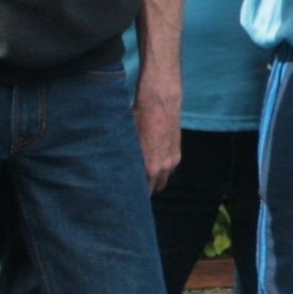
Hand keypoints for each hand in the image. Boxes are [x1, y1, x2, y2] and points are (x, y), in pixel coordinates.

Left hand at [136, 66, 183, 189]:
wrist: (160, 100)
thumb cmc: (139, 118)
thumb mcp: (128, 139)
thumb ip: (126, 158)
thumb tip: (115, 169)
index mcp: (150, 167)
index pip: (143, 191)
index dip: (134, 192)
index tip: (126, 192)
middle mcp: (164, 167)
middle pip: (155, 187)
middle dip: (145, 186)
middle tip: (133, 182)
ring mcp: (173, 161)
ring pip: (163, 177)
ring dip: (155, 177)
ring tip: (143, 172)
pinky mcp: (178, 152)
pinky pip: (169, 168)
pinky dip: (162, 167)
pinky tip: (154, 160)